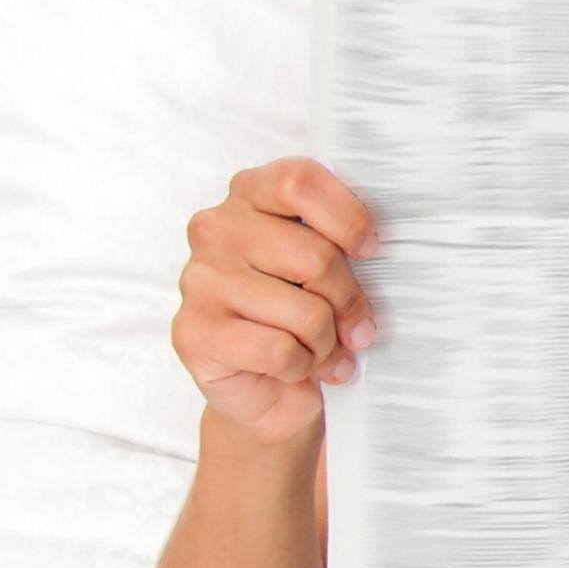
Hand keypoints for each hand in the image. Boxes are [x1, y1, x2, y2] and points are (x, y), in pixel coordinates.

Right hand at [173, 159, 376, 444]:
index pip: (298, 182)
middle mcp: (215, 230)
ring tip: (323, 350)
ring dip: (327, 342)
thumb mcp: (324, 264)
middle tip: (355, 328)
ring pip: (305, 312)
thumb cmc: (302, 313)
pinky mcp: (194, 333)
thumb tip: (373, 247)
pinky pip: (280, 351)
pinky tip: (296, 368)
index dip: (347, 218)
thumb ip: (339, 241)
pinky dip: (302, 366)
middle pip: (315, 256)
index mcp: (248, 193)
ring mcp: (199, 280)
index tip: (369, 250)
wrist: (264, 386)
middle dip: (348, 301)